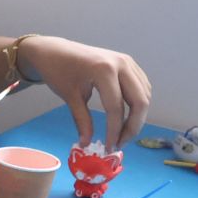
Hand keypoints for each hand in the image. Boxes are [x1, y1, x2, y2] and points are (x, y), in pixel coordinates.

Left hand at [18, 36, 150, 149]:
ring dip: (137, 116)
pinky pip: (141, 87)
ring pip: (144, 95)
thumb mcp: (70, 97)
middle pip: (139, 102)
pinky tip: (127, 116)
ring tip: (122, 133)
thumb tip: (86, 143)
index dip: (114, 130)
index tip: (109, 147)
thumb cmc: (58, 71)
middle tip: (120, 143)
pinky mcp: (129, 64)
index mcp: (104, 70)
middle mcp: (121, 64)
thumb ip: (81, 120)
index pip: (116, 107)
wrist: (54, 50)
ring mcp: (128, 62)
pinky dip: (137, 103)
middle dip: (132, 126)